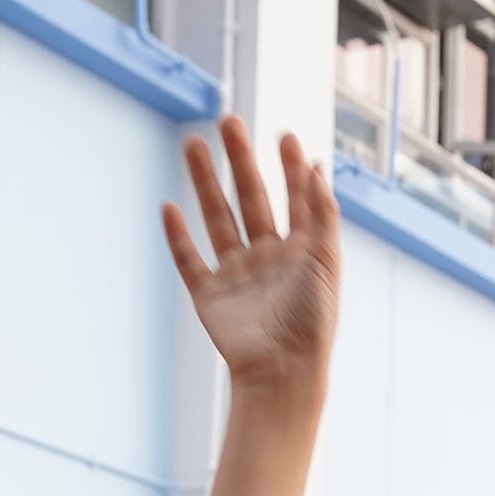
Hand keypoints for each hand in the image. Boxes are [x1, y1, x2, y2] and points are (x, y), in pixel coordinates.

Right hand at [164, 117, 340, 398]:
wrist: (281, 374)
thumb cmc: (312, 325)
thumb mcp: (325, 263)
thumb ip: (322, 215)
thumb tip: (318, 168)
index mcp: (302, 252)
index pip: (297, 199)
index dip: (291, 167)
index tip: (285, 136)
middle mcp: (268, 259)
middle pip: (252, 198)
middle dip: (241, 160)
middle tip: (228, 120)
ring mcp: (237, 276)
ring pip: (218, 218)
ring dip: (205, 182)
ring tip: (192, 144)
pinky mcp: (210, 297)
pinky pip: (189, 260)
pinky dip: (177, 235)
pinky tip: (169, 207)